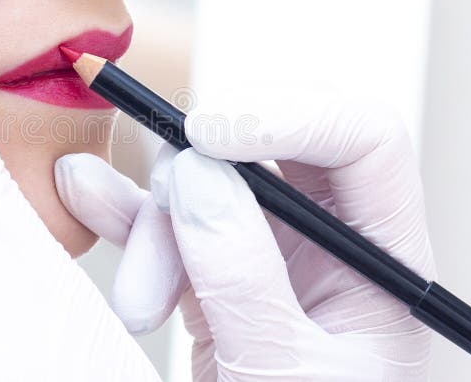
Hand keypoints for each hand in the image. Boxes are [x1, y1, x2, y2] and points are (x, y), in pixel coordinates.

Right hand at [55, 89, 436, 380]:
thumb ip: (245, 279)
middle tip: (160, 222)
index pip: (361, 139)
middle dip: (199, 176)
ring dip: (153, 221)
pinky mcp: (214, 266)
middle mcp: (327, 237)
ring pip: (204, 181)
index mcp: (381, 255)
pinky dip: (124, 210)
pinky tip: (89, 196)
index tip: (209, 136)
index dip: (290, 115)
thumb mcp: (284, 374)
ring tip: (136, 298)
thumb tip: (197, 180)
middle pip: (269, 147)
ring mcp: (267, 246)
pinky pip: (167, 218)